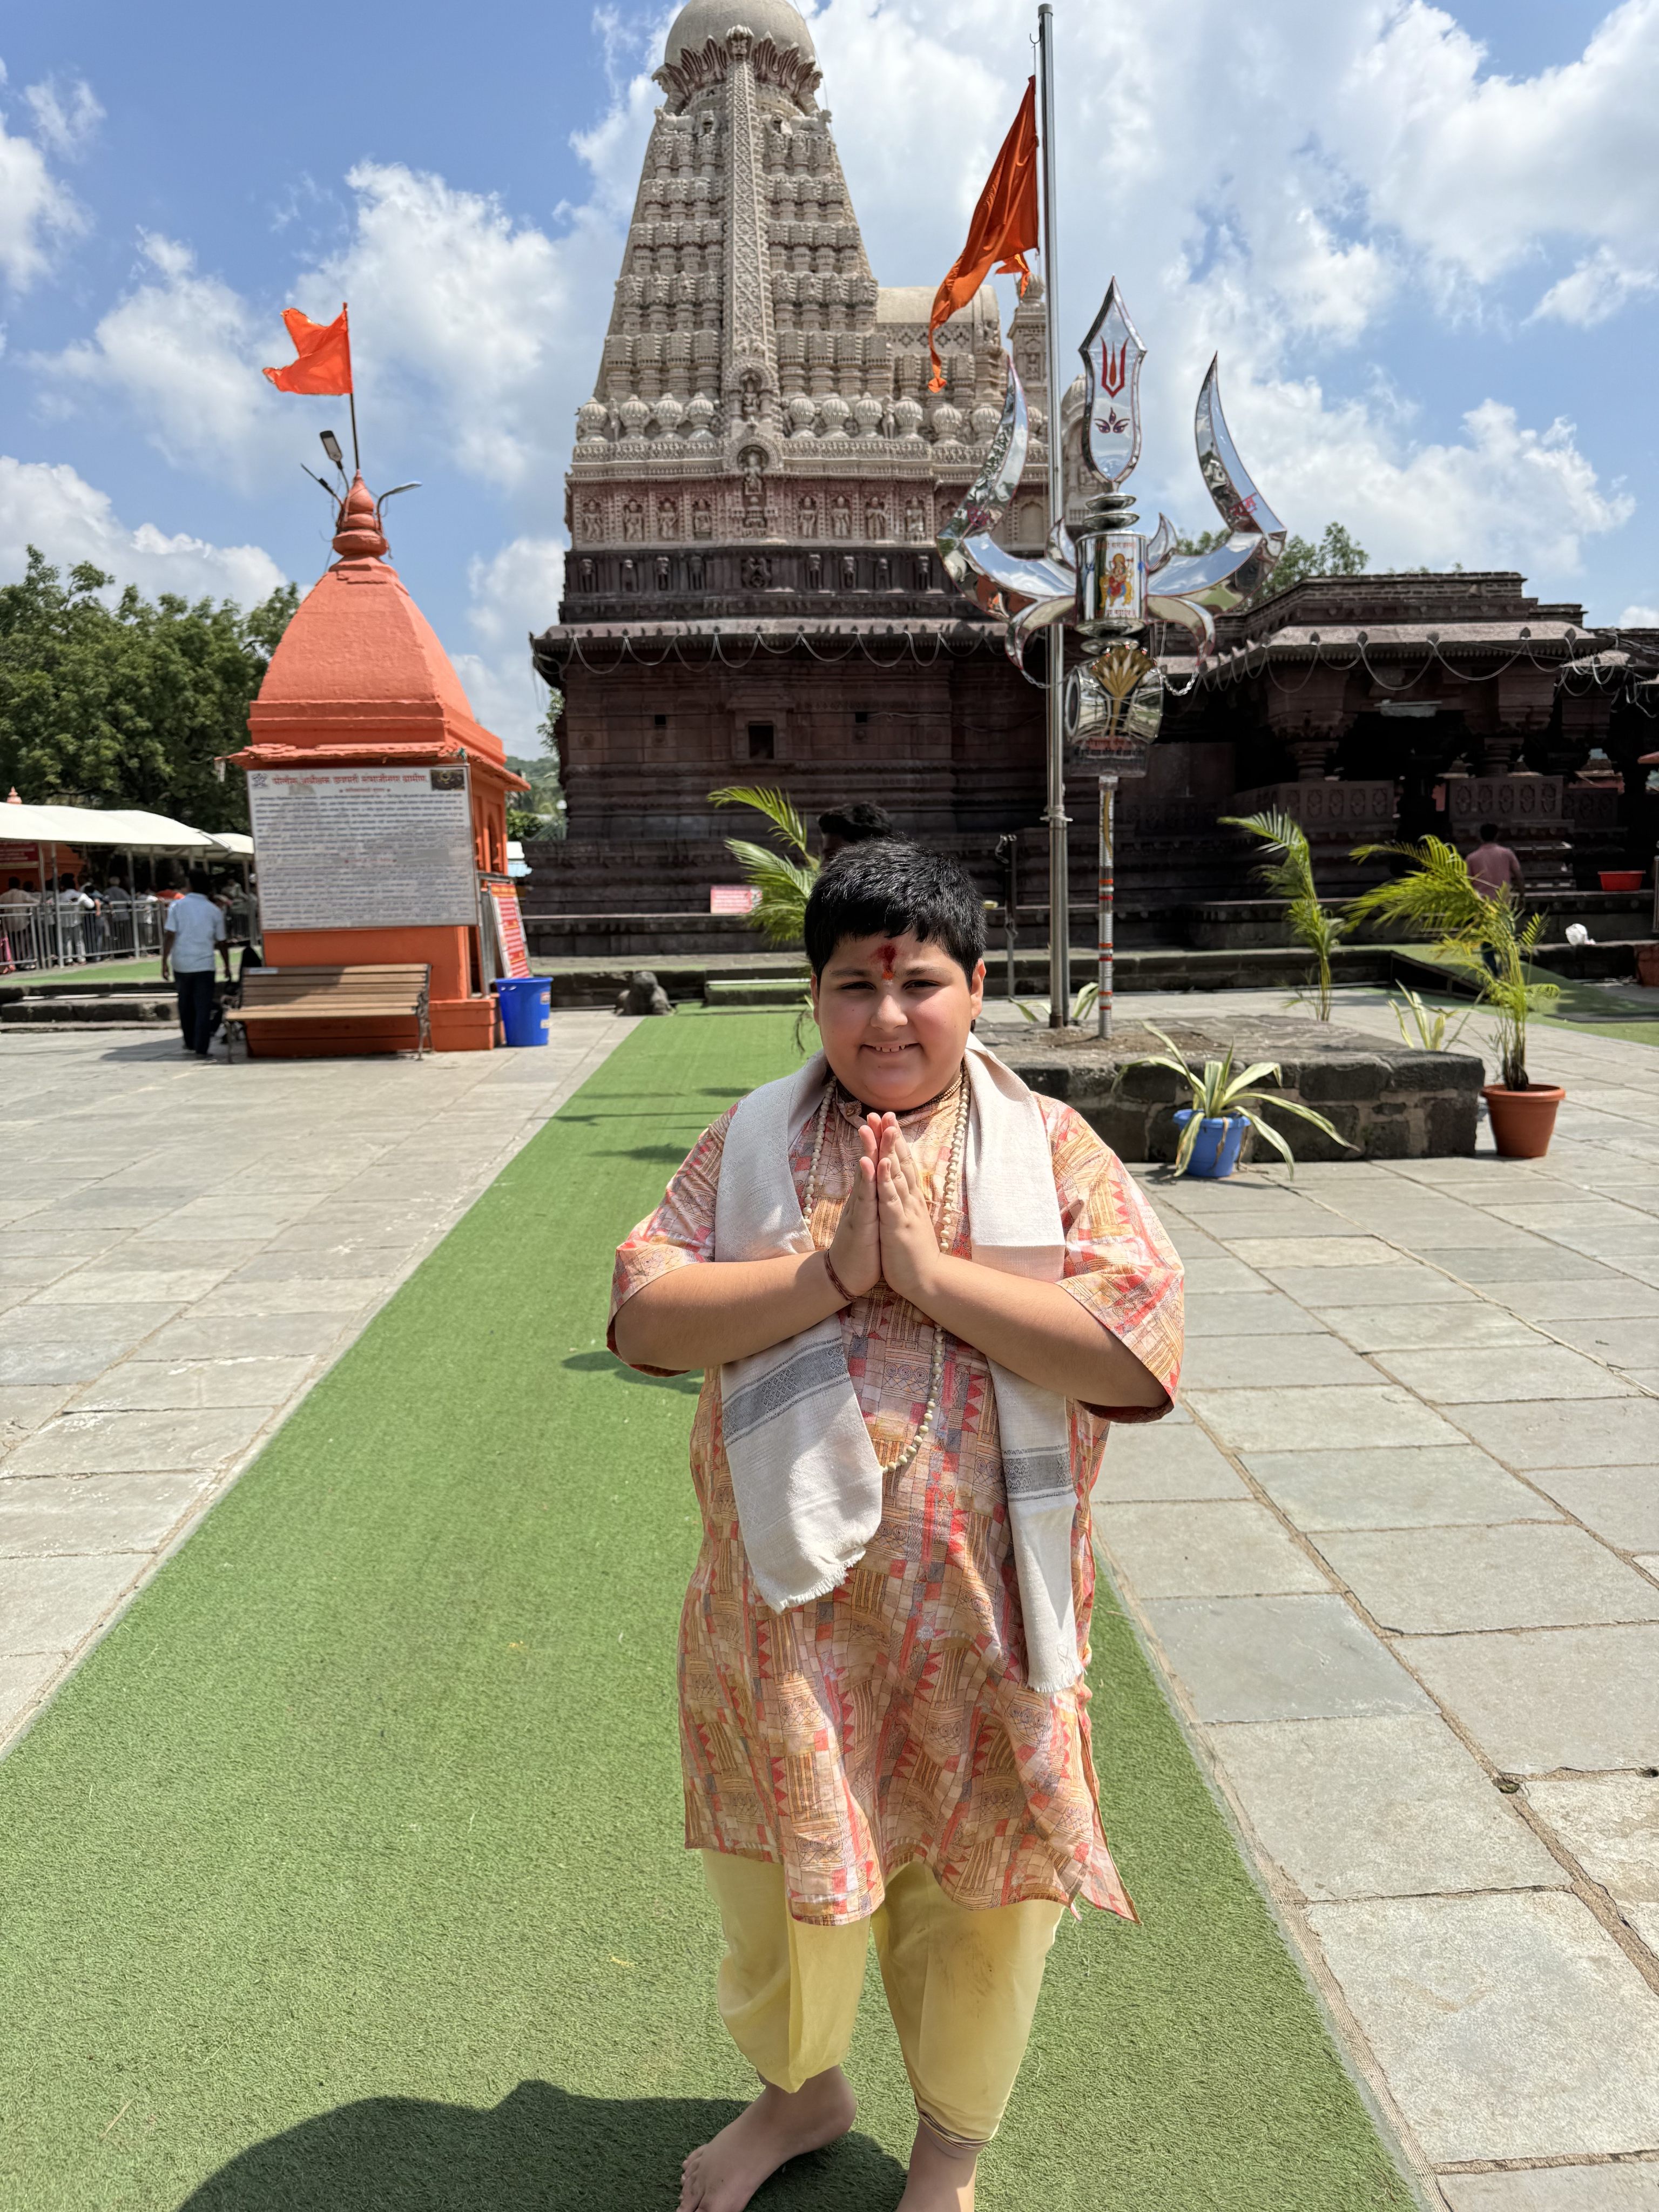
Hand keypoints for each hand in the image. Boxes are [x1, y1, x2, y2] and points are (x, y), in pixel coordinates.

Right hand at [825, 1115, 881, 1297]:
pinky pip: (865, 1200)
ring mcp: (860, 1210)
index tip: (887, 1118)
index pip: (877, 1164)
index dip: (881, 1142)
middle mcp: (863, 1198)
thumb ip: (873, 1198)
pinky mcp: (861, 1224)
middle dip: (874, 1138)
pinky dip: (867, 1181)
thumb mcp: (871, 1218)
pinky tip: (868, 1164)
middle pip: (870, 1163)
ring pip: (866, 1176)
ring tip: (871, 1129)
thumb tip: (877, 1180)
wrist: (845, 1276)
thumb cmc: (862, 1248)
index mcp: (870, 1197)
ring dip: (870, 1151)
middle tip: (877, 1112)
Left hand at [875, 1118, 943, 1308]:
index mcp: (911, 1199)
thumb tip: (907, 1187)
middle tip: (885, 1112)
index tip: (888, 1120)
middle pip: (901, 1163)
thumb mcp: (911, 1221)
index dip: (895, 1142)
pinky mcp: (898, 1225)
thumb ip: (908, 1202)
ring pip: (897, 1175)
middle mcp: (910, 1199)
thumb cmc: (915, 1253)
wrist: (926, 1280)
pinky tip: (880, 1163)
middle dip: (892, 1137)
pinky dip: (885, 1180)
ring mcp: (905, 1210)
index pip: (904, 1165)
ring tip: (885, 1127)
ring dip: (889, 1150)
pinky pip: (890, 1199)